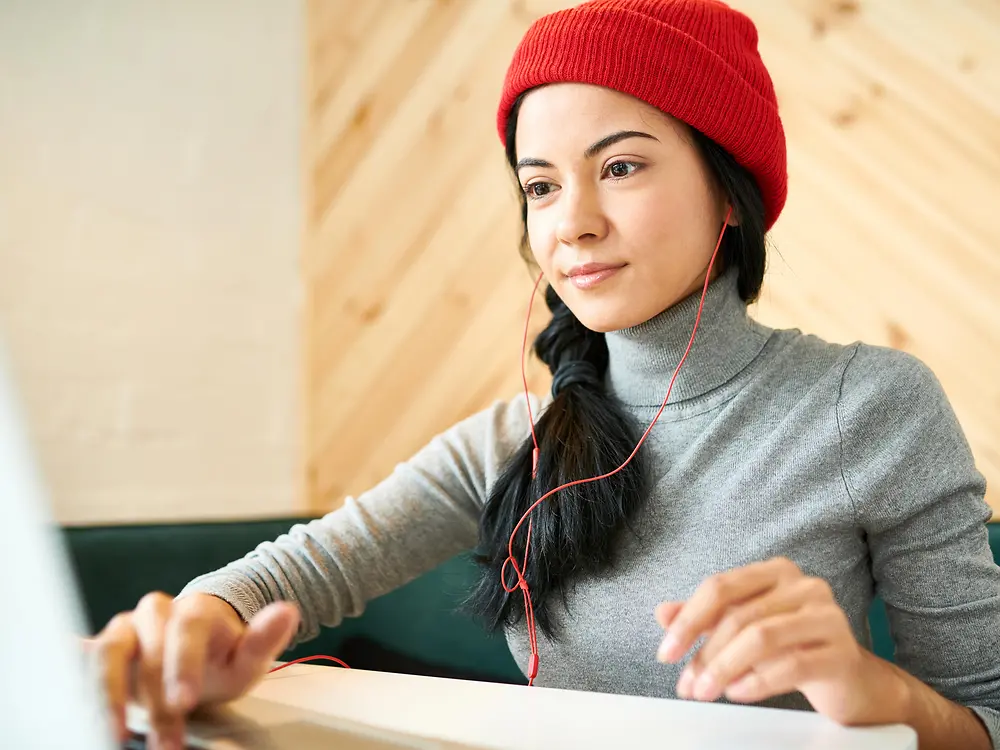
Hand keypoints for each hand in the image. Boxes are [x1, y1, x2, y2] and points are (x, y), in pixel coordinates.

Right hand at [84, 592, 299, 749]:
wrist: (197, 653)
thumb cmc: (222, 657)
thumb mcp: (248, 656)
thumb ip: (264, 638)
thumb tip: (288, 611)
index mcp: (194, 609)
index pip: (185, 627)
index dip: (182, 663)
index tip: (183, 701)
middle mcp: (156, 613)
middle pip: (149, 651)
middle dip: (156, 701)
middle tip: (167, 743)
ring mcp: (125, 628)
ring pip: (108, 652)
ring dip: (110, 696)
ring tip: (117, 733)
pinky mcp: (102, 648)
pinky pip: (82, 655)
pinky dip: (70, 666)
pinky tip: (61, 680)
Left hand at [654, 557, 899, 724]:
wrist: (852, 681)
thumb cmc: (793, 649)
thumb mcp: (744, 629)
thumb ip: (705, 619)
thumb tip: (662, 612)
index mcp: (775, 571)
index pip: (720, 587)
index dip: (687, 620)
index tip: (665, 653)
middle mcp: (804, 585)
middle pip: (739, 615)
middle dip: (704, 654)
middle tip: (686, 685)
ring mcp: (827, 616)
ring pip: (761, 637)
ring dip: (725, 668)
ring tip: (705, 692)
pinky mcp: (842, 652)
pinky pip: (791, 665)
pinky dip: (757, 681)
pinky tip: (737, 694)